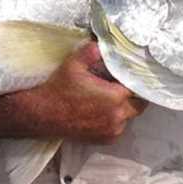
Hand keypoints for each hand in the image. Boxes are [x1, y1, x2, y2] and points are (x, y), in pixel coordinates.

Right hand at [32, 41, 148, 142]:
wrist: (44, 114)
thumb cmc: (60, 89)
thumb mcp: (74, 63)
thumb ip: (92, 51)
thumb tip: (103, 44)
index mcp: (115, 96)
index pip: (137, 87)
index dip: (133, 80)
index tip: (126, 76)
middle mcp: (117, 116)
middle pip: (138, 104)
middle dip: (132, 95)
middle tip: (119, 86)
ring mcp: (112, 130)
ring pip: (128, 117)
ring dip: (123, 108)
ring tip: (107, 99)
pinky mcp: (105, 139)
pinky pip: (118, 128)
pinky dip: (114, 120)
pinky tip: (100, 111)